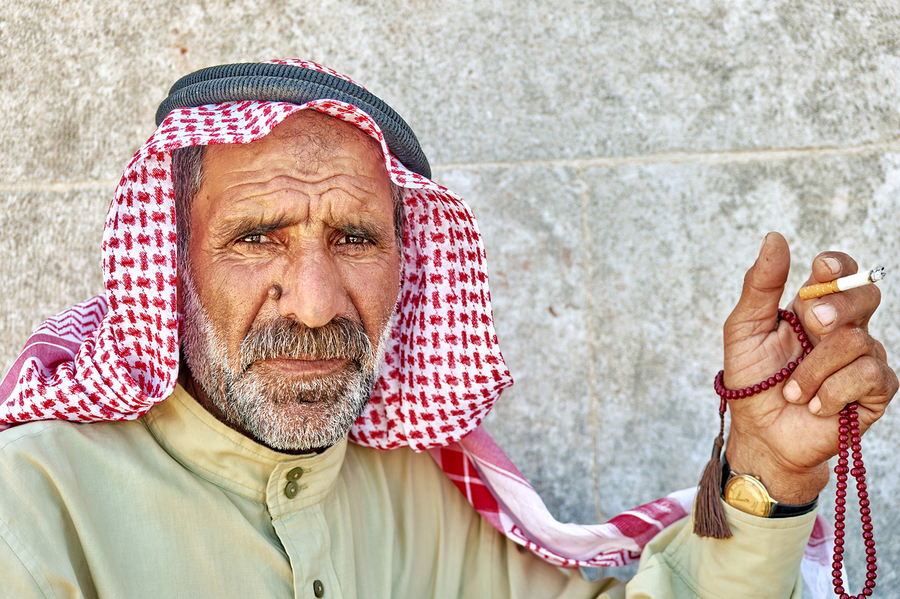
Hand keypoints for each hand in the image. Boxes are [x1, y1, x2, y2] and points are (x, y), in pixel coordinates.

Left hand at [722, 232, 896, 503]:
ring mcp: (862, 358)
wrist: (760, 434)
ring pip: (858, 341)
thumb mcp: (744, 329)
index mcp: (812, 307)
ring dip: (816, 369)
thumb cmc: (752, 381)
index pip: (840, 271)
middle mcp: (843, 328)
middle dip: (836, 308)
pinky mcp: (875, 391)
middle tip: (809, 326)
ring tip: (794, 391)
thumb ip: (760, 285)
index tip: (821, 268)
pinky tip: (816, 405)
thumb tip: (775, 237)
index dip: (838, 265)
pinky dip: (833, 391)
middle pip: (864, 295)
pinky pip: (869, 375)